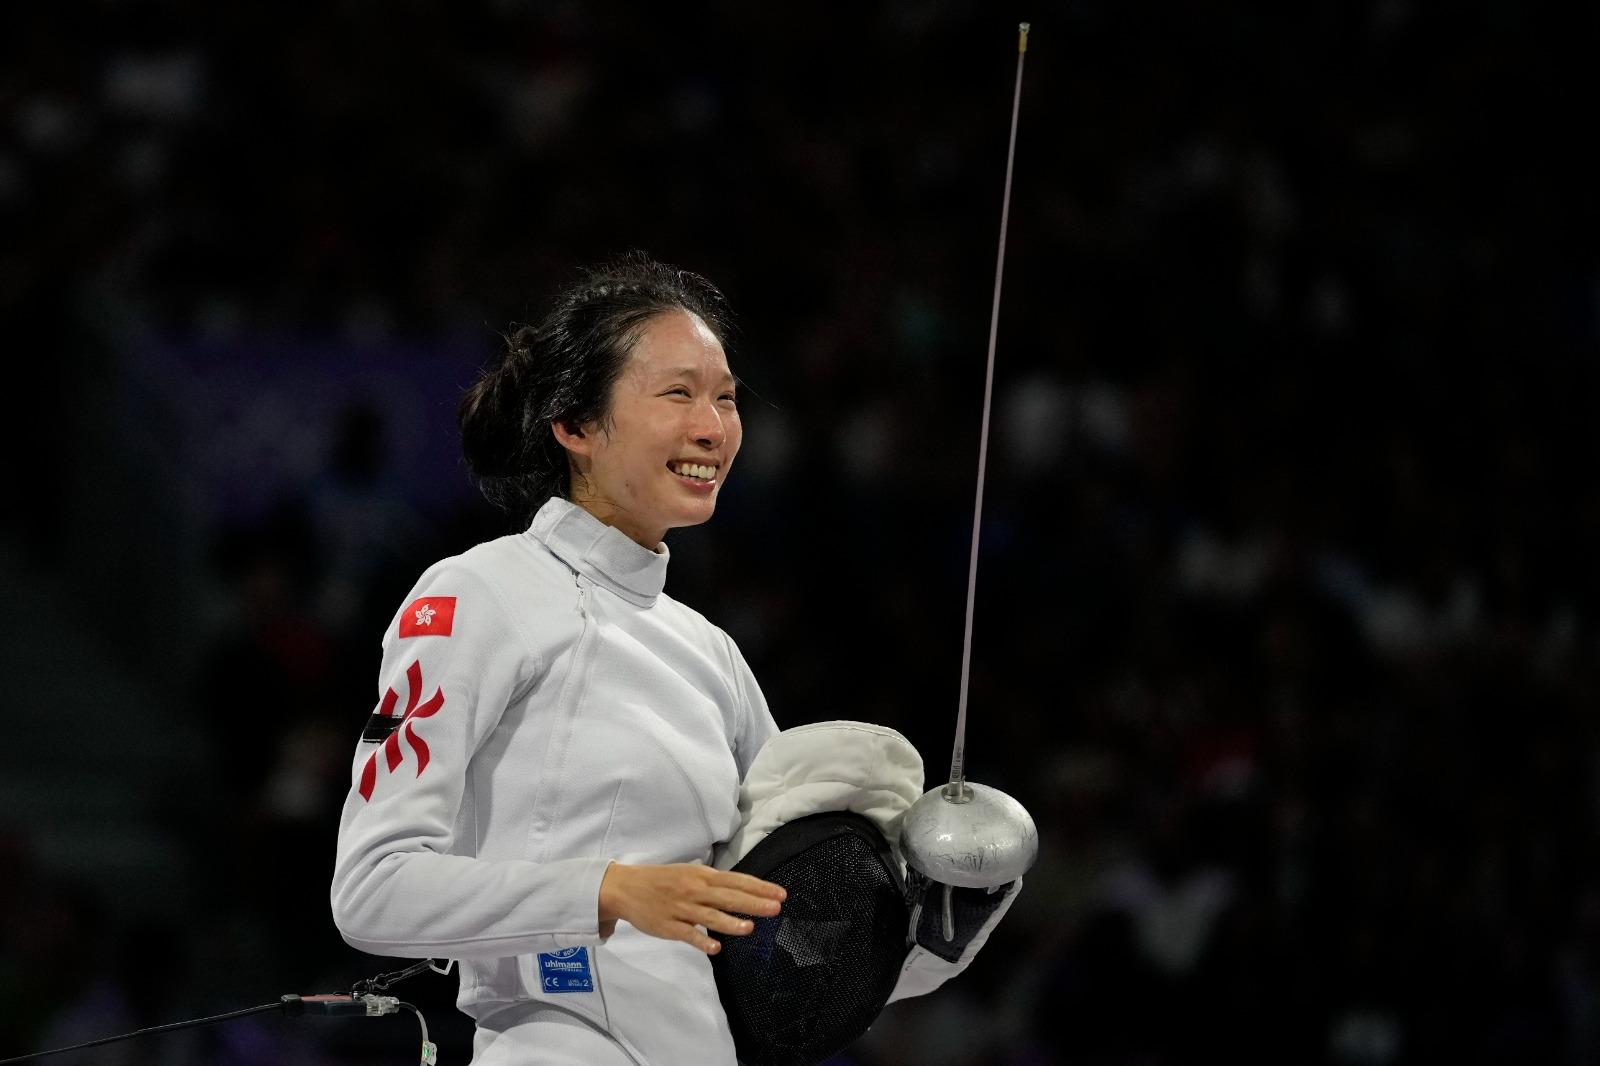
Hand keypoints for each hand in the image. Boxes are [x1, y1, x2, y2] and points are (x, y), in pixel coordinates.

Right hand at [598, 863, 785, 953]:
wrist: (626, 887)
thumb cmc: (662, 880)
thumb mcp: (689, 873)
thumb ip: (713, 883)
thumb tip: (741, 890)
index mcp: (701, 876)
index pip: (736, 881)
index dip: (759, 887)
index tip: (780, 894)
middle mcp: (694, 890)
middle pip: (728, 897)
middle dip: (753, 902)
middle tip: (776, 908)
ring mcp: (681, 909)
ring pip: (710, 916)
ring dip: (730, 923)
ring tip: (750, 928)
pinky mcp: (669, 927)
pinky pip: (688, 935)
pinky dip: (701, 941)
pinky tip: (716, 949)